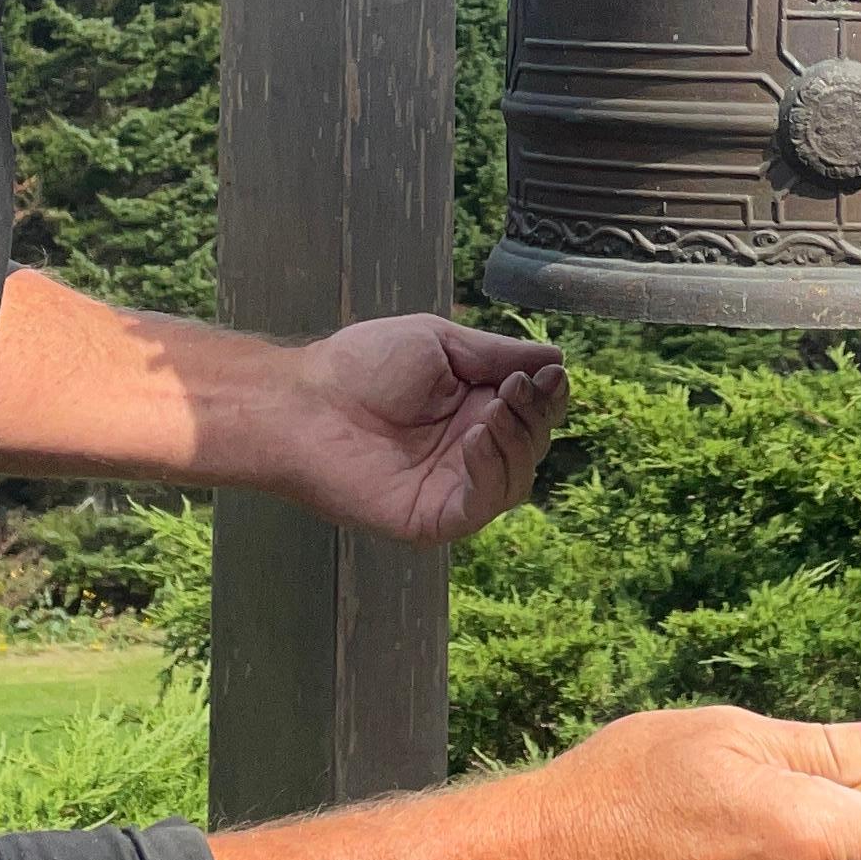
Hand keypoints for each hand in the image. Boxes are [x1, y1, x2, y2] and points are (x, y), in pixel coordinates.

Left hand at [266, 315, 568, 544]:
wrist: (304, 403)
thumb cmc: (361, 366)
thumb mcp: (441, 343)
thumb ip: (497, 354)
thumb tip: (555, 358)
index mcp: (473, 408)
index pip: (532, 411)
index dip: (548, 394)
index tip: (550, 373)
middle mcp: (469, 451)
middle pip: (531, 444)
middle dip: (534, 414)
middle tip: (517, 387)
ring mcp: (453, 487)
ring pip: (516, 478)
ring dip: (517, 441)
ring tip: (495, 409)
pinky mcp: (433, 517)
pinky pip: (482, 504)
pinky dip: (491, 472)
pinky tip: (476, 439)